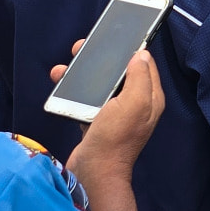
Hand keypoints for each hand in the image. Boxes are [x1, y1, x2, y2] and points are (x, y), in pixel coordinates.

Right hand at [61, 50, 164, 182]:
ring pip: (100, 86)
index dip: (132, 49)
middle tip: (82, 49)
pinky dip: (73, 93)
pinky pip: (85, 101)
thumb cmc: (115, 137)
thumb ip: (140, 77)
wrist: (93, 173)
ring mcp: (115, 114)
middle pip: (120, 73)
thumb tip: (142, 53)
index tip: (115, 37)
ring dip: (83, 75)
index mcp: (150, 97)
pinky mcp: (96, 123)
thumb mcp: (134, 102)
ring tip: (63, 68)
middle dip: (102, 60)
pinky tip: (60, 86)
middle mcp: (135, 104)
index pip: (145, 65)